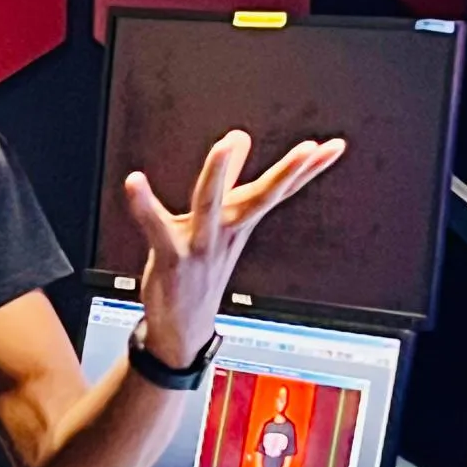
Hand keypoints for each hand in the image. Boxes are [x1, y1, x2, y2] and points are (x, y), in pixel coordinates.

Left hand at [125, 130, 344, 367]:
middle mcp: (225, 232)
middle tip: (307, 148)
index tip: (332, 147)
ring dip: (219, 174)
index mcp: (239, 222)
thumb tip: (240, 139)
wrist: (182, 326)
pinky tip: (135, 181)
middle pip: (259, 198)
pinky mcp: (171, 256)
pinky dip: (144, 204)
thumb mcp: (221, 223)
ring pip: (211, 205)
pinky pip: (156, 227)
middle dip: (285, 174)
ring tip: (225, 144)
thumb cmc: (200, 269)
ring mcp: (200, 245)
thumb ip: (230, 179)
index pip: (278, 192)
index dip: (306, 170)